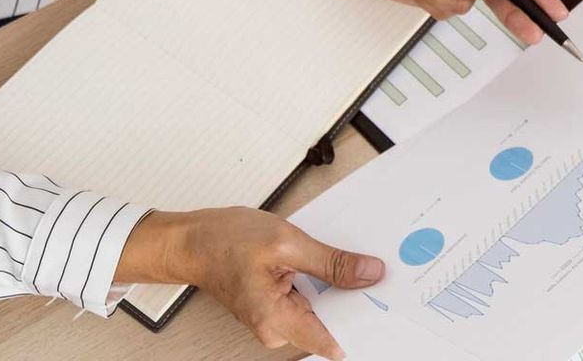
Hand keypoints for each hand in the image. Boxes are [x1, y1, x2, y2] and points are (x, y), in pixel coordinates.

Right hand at [116, 207, 380, 359]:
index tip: (391, 306)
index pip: (332, 341)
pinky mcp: (278, 305)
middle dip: (356, 298)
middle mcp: (276, 329)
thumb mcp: (286, 243)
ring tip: (361, 261)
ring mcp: (277, 319)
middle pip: (332, 322)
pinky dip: (327, 281)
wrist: (191, 240)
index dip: (364, 322)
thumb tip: (369, 274)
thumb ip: (330, 263)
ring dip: (342, 287)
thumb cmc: (225, 240)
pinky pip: (314, 299)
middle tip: (381, 270)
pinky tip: (338, 262)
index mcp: (276, 321)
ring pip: (325, 309)